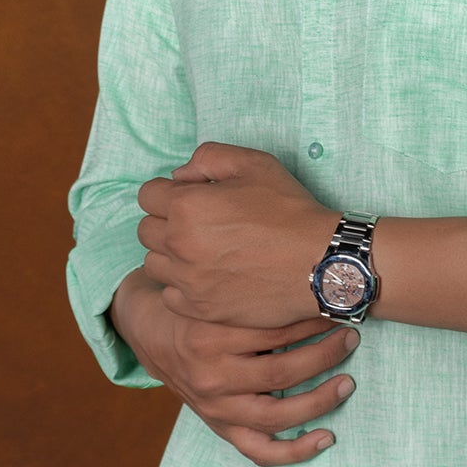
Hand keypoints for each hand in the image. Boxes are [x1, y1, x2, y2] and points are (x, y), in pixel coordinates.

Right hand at [110, 269, 358, 466]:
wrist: (149, 329)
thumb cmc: (193, 301)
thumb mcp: (213, 287)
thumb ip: (251, 289)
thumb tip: (311, 273)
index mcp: (208, 334)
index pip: (275, 331)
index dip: (313, 321)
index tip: (338, 308)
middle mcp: (210, 375)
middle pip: (281, 371)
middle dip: (325, 354)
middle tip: (351, 337)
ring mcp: (215, 407)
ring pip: (277, 414)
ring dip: (320, 399)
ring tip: (346, 382)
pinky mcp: (219, 426)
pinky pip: (259, 450)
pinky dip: (295, 451)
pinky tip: (326, 437)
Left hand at [137, 142, 336, 328]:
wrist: (320, 262)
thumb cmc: (290, 211)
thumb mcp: (255, 163)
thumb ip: (209, 157)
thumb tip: (180, 175)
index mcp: (186, 205)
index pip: (148, 195)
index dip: (170, 193)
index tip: (192, 199)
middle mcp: (179, 243)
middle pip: (146, 230)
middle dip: (167, 223)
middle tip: (201, 225)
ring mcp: (188, 280)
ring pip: (153, 264)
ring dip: (171, 256)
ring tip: (204, 252)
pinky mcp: (200, 308)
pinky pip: (170, 296)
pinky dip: (183, 287)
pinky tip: (208, 277)